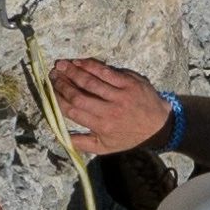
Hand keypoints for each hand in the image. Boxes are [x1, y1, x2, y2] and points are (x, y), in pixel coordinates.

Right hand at [49, 58, 170, 155]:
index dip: (58, 98)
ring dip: (73, 71)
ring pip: (90, 80)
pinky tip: (79, 61)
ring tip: (60, 65)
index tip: (49, 90)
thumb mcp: (105, 147)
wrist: (159, 126)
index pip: (73, 110)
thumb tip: (60, 136)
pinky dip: (90, 65)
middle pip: (78, 94)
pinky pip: (106, 71)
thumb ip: (82, 143)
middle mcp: (110, 111)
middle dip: (62, 83)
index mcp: (102, 126)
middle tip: (52, 75)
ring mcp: (120, 95)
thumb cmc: (129, 137)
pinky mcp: (129, 82)